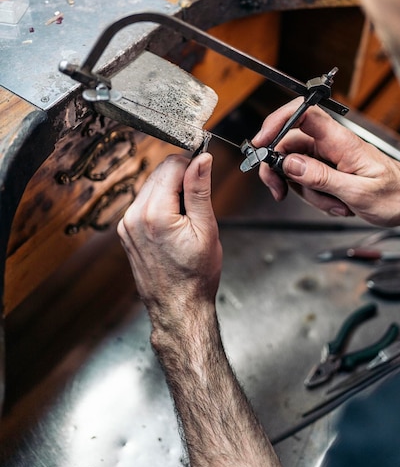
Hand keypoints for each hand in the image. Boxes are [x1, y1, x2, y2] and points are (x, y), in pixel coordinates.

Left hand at [117, 153, 221, 322]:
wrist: (178, 307)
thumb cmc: (195, 275)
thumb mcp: (206, 228)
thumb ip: (200, 189)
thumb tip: (202, 159)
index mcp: (154, 213)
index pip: (171, 165)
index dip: (192, 164)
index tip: (205, 171)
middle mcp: (134, 216)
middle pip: (160, 172)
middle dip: (182, 178)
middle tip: (199, 201)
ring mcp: (126, 224)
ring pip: (152, 185)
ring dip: (171, 191)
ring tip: (187, 217)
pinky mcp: (126, 230)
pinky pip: (145, 202)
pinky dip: (162, 203)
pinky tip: (174, 223)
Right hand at [252, 98, 399, 226]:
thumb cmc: (396, 195)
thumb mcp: (358, 192)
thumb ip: (321, 177)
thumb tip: (290, 164)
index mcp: (340, 141)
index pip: (303, 114)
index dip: (278, 121)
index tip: (262, 141)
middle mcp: (331, 144)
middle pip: (289, 144)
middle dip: (279, 169)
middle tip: (278, 189)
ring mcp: (328, 157)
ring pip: (295, 166)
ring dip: (304, 190)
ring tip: (331, 203)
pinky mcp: (328, 169)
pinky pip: (306, 178)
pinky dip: (312, 195)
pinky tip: (333, 203)